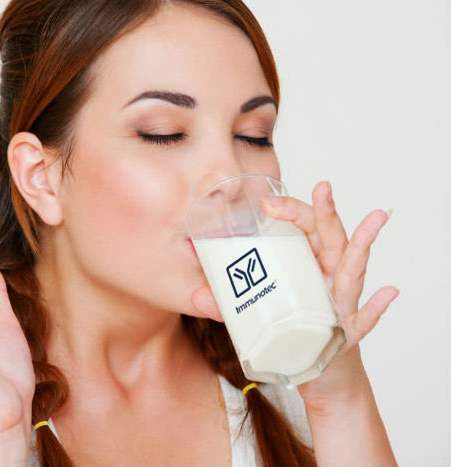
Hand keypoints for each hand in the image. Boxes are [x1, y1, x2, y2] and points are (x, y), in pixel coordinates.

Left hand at [190, 181, 398, 411]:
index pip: (302, 230)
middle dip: (325, 212)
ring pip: (353, 269)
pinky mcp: (347, 334)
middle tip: (322, 187)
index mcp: (306, 266)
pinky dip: (376, 307)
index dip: (291, 211)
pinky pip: (365, 319)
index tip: (267, 202)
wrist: (318, 375)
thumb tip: (198, 296)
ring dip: (364, 243)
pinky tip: (388, 292)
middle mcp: (327, 278)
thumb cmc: (290, 335)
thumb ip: (228, 304)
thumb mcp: (255, 314)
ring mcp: (341, 303)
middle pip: (329, 239)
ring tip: (376, 217)